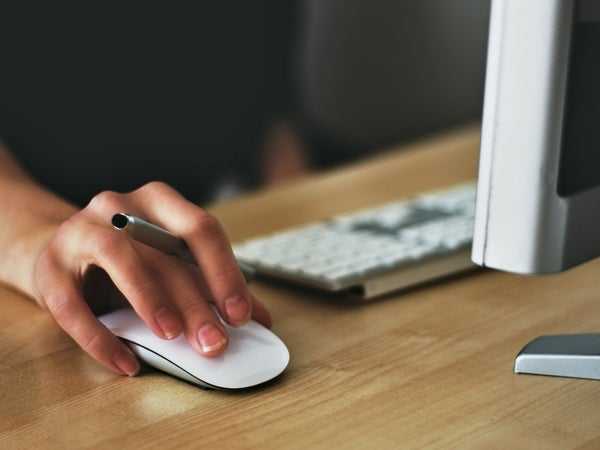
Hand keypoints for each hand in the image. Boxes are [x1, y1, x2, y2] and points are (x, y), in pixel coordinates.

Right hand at [34, 182, 270, 375]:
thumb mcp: (171, 264)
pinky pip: (72, 304)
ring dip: (150, 299)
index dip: (224, 272)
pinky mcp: (49, 267)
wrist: (60, 252)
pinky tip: (127, 363)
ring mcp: (80, 231)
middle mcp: (120, 206)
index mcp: (159, 202)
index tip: (241, 314)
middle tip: (215, 342)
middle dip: (195, 301)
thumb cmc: (128, 259)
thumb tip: (260, 319)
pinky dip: (101, 338)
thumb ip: (212, 286)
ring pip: (119, 258)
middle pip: (164, 252)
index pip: (201, 229)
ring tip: (172, 337)